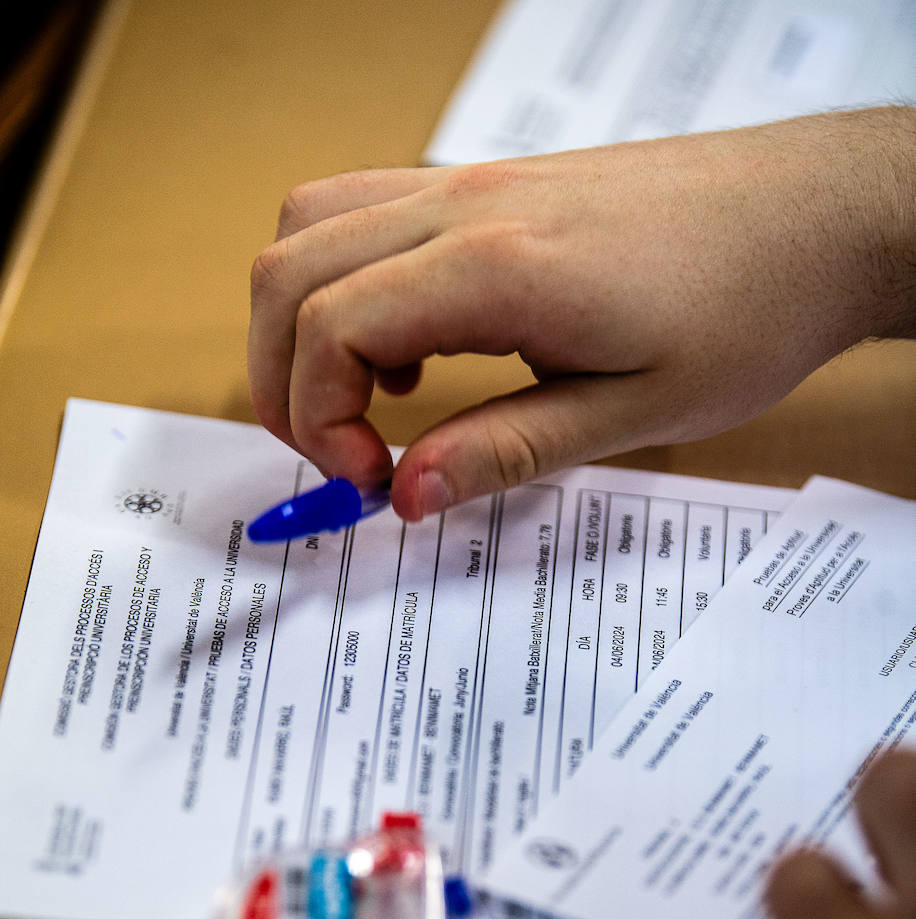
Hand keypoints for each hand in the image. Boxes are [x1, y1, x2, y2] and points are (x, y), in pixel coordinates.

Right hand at [248, 107, 914, 521]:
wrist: (812, 218)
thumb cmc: (744, 312)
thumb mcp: (631, 413)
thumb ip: (505, 451)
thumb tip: (404, 495)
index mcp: (496, 267)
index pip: (330, 328)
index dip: (318, 420)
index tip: (371, 482)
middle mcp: (464, 204)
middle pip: (289, 271)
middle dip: (286, 381)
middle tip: (345, 459)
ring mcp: (471, 181)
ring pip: (311, 226)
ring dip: (305, 323)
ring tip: (370, 406)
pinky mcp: (490, 183)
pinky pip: (366, 212)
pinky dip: (348, 283)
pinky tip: (416, 352)